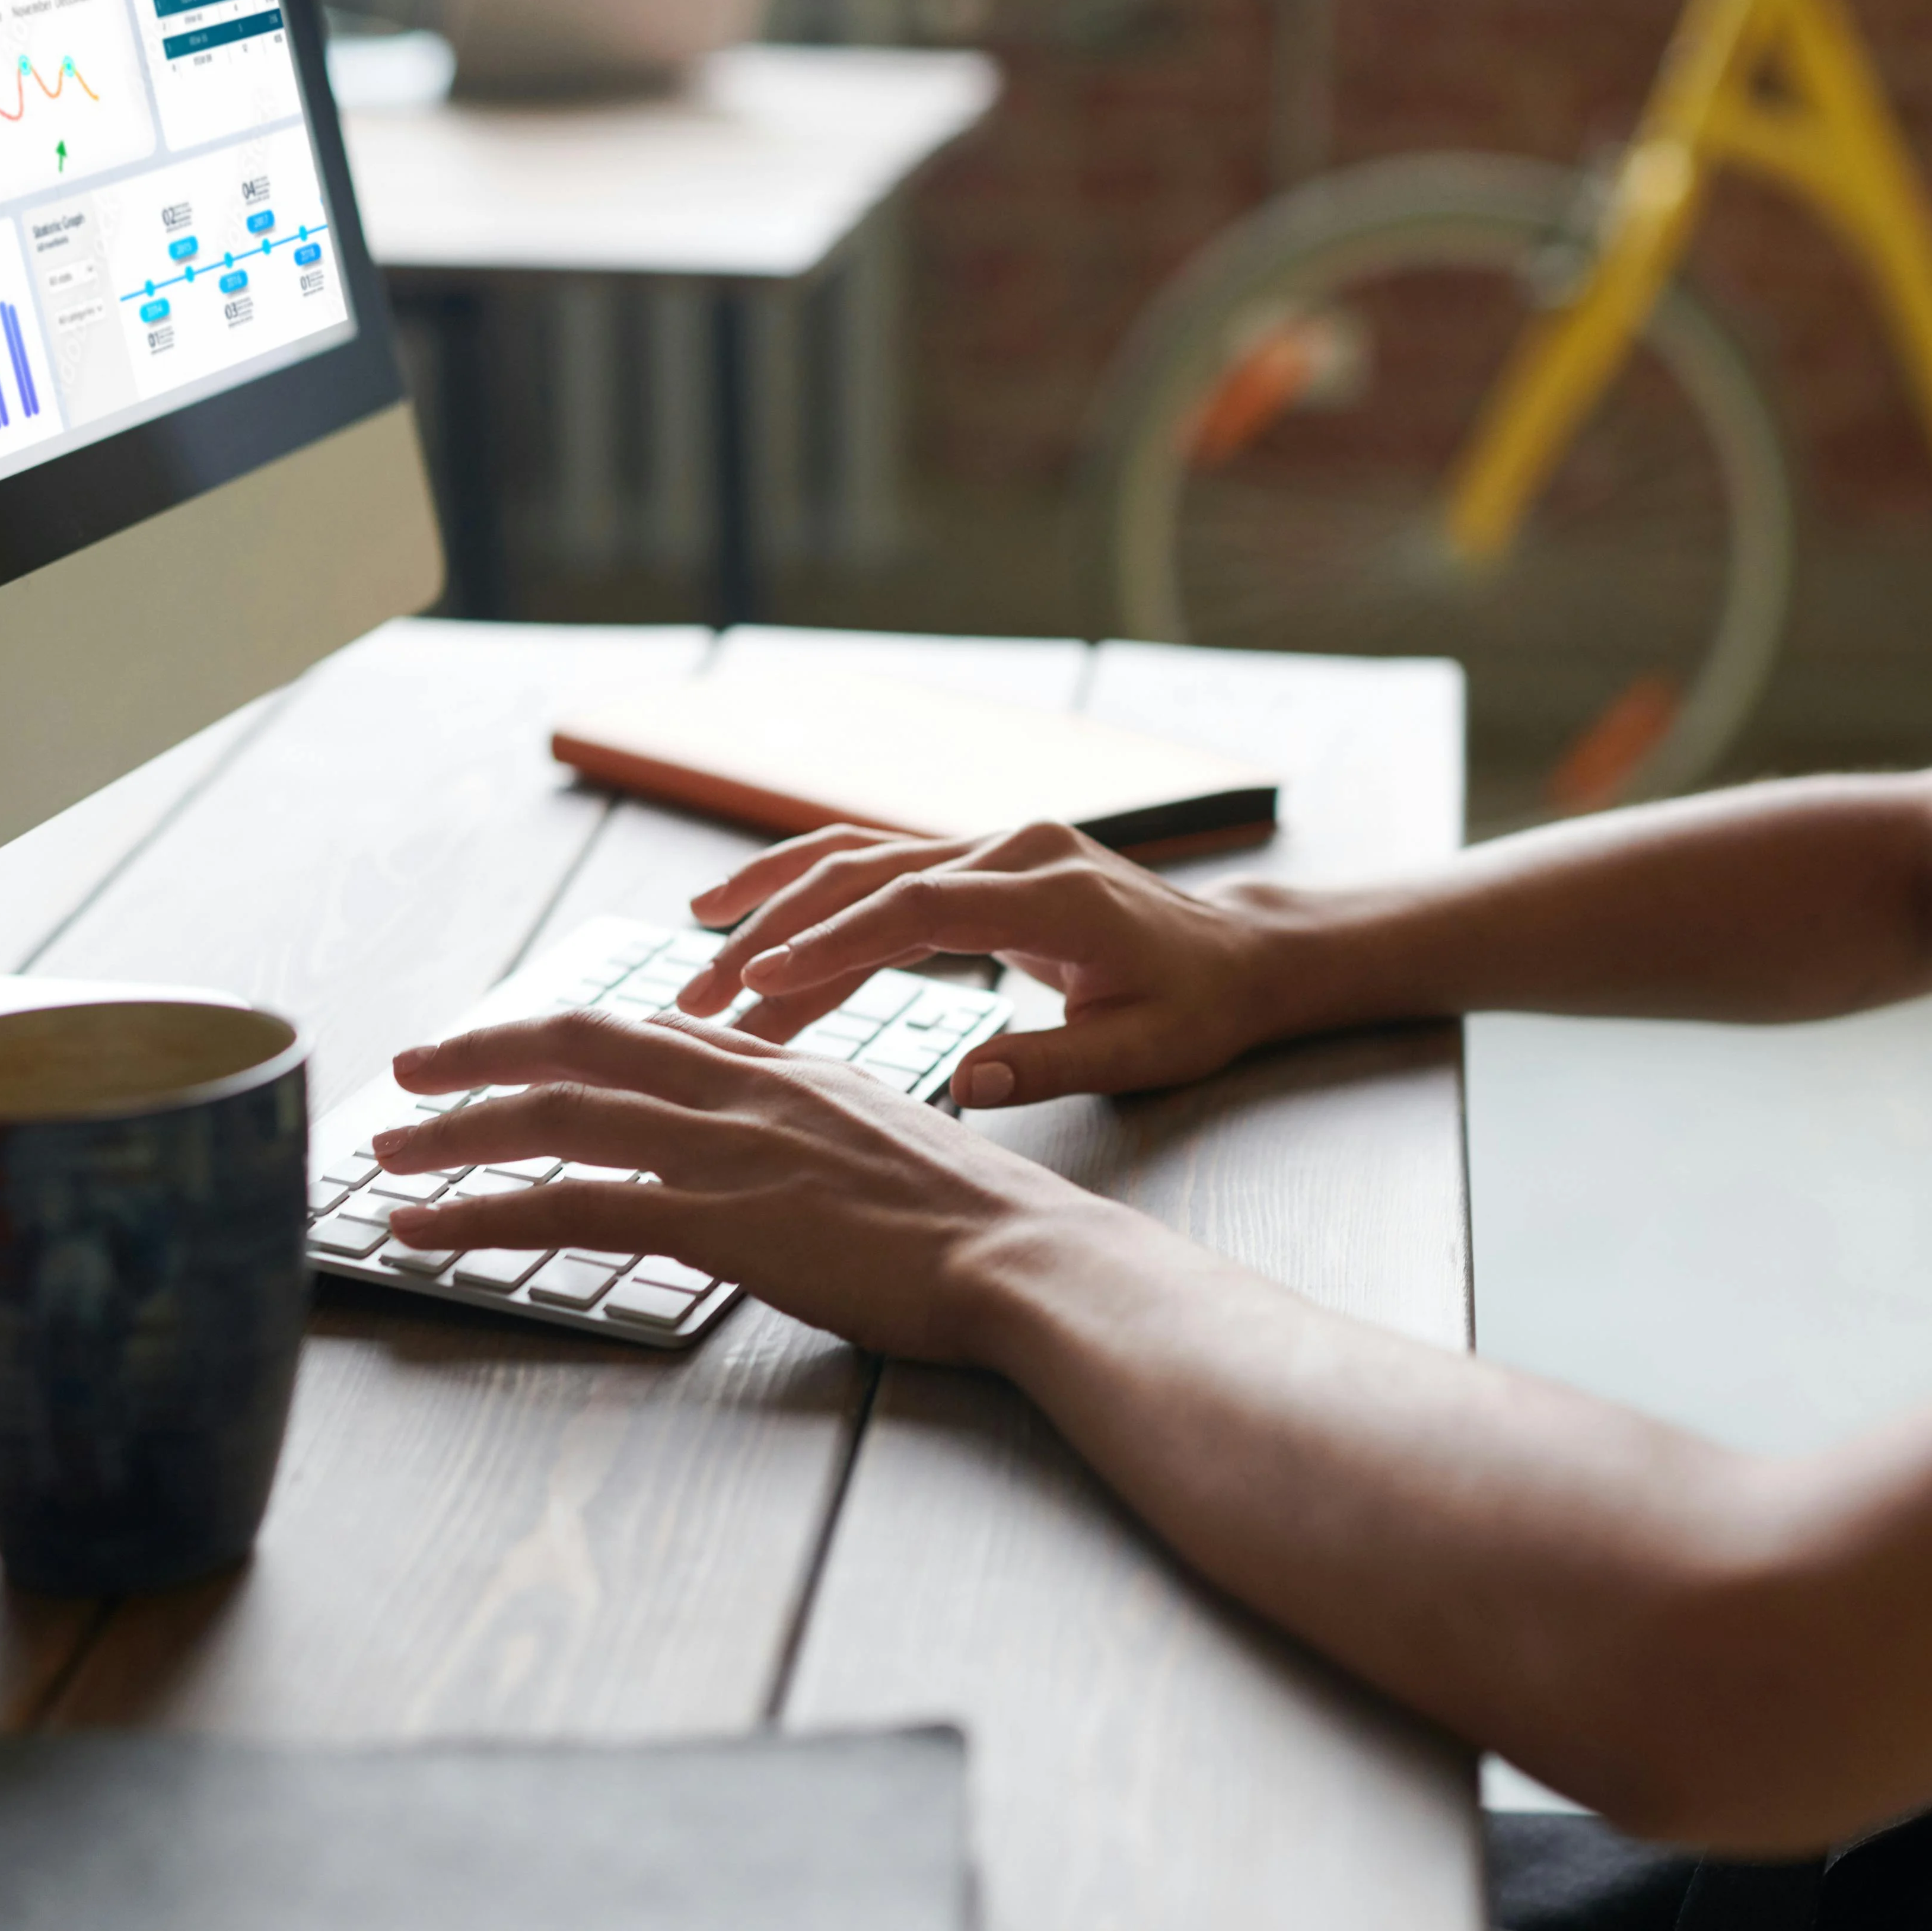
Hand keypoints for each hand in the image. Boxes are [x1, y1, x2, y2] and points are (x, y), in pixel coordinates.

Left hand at [370, 1006, 1118, 1363]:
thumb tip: (780, 1153)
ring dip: (454, 1136)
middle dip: (479, 1054)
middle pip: (579, 1045)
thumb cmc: (975, 1224)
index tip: (504, 1050)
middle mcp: (744, 1089)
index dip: (560, 1037)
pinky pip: (572, 1208)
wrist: (1023, 1255)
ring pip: (556, 1118)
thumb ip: (816, 1131)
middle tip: (409, 1071)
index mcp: (785, 1068)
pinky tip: (426, 1234)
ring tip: (385, 1160)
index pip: (645, 1030)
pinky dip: (483, 1217)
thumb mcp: (887, 1143)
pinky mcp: (718, 1220)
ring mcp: (728, 1150)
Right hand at [671, 820, 1303, 1105]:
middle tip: (696, 997)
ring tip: (695, 956)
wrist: (1236, 955)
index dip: (837, 943)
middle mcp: (1014, 848)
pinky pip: (879, 869)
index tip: (763, 982)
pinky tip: (746, 920)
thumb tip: (963, 1086)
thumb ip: (1051, 1064)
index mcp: (1055, 891)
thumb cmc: (1194, 1008)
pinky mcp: (978, 860)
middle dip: (775, 934)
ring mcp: (993, 844)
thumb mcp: (1141, 1051)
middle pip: (869, 875)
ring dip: (774, 905)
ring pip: (860, 861)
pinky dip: (810, 893)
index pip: (921, 907)